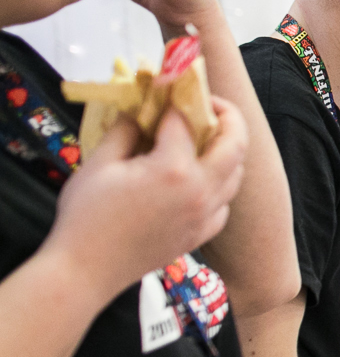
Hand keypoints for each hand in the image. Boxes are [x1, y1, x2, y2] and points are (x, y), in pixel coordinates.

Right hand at [47, 97, 248, 304]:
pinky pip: (225, 203)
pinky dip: (221, 184)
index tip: (169, 85)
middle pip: (235, 143)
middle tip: (209, 103)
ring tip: (206, 137)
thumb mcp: (99, 164)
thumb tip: (142, 110)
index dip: (177, 97)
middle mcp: (201, 192)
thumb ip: (126, 130)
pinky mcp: (201, 235)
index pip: (186, 120)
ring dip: (228, 150)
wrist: (85, 272)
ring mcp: (206, 216)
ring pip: (236, 174)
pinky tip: (201, 177)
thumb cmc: (86, 217)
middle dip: (227, 116)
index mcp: (174, 169)